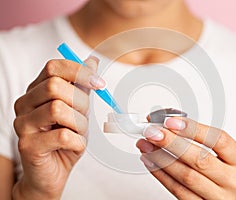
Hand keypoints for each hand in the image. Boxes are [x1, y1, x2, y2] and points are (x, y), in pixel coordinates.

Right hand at [12, 57, 104, 199]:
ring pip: (58, 109)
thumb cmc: (65, 138)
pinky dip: (78, 142)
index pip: (54, 67)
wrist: (52, 171)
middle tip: (84, 118)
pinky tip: (73, 146)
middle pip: (56, 87)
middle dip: (81, 103)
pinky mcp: (27, 146)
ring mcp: (22, 125)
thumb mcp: (78, 109)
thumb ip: (82, 86)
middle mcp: (24, 104)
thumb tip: (92, 60)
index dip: (80, 72)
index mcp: (36, 91)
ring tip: (77, 133)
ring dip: (79, 124)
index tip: (100, 84)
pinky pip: (62, 136)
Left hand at [136, 117, 235, 199]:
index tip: (170, 121)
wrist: (223, 195)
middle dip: (172, 143)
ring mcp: (219, 198)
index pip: (218, 140)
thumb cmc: (220, 169)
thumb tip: (165, 123)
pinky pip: (177, 191)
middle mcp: (234, 182)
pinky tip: (151, 161)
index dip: (193, 129)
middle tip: (153, 132)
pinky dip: (161, 174)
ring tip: (146, 145)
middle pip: (200, 159)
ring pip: (186, 176)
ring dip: (161, 158)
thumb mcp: (218, 152)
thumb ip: (195, 136)